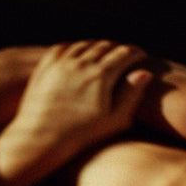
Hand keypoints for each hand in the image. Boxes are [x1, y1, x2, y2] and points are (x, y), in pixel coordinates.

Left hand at [0, 40, 152, 173]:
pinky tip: (78, 53)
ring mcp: (60, 64)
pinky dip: (74, 47)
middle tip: (125, 53)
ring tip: (104, 52)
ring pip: (83, 45)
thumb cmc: (81, 136)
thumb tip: (145, 73)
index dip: (136, 52)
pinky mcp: (44, 68)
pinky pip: (62, 48)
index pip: (124, 54)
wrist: (40, 140)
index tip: (142, 55)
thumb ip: (131, 95)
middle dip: (118, 48)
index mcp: (101, 75)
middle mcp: (80, 64)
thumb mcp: (114, 120)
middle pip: (105, 46)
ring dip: (97, 46)